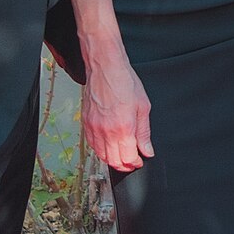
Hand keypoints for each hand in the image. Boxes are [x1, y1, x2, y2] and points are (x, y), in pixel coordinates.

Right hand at [83, 52, 153, 171]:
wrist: (105, 68)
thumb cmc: (125, 82)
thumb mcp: (143, 107)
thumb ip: (144, 133)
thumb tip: (147, 150)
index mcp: (123, 128)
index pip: (128, 158)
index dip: (136, 163)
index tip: (140, 160)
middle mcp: (106, 131)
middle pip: (114, 161)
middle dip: (125, 165)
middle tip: (133, 161)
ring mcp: (94, 128)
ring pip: (101, 156)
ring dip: (113, 160)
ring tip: (122, 155)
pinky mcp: (86, 124)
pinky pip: (92, 145)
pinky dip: (101, 151)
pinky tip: (109, 146)